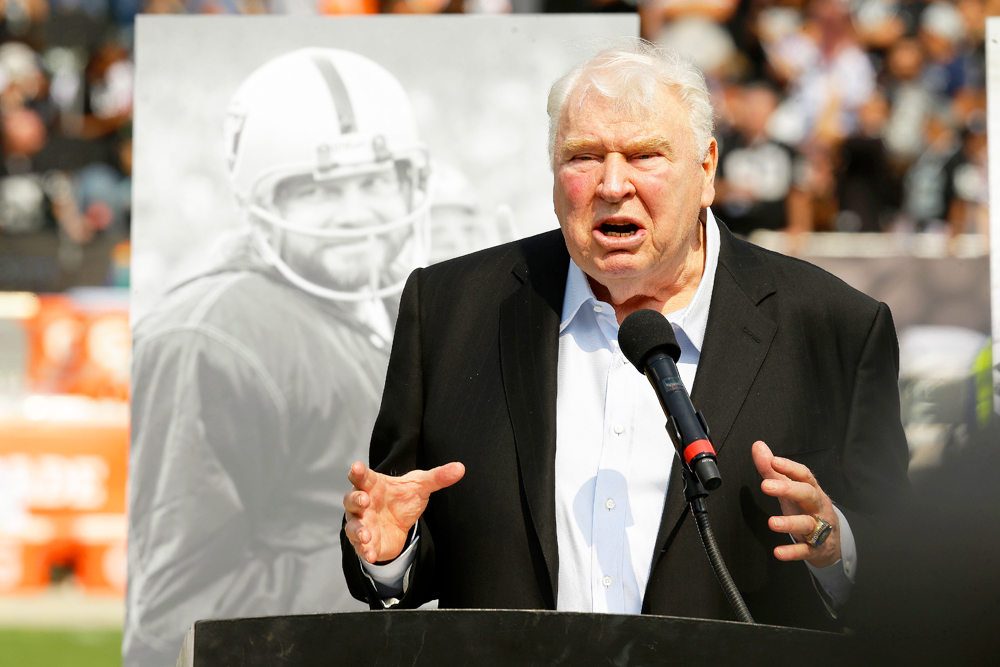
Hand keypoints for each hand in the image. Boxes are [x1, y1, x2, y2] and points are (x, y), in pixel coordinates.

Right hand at [343, 460, 464, 563]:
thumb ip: (438, 477)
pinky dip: (364, 550)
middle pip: (351, 499)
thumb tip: (460, 468)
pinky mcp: (366, 542)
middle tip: (364, 500)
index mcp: (373, 485)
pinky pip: (360, 547)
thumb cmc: (403, 499)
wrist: (401, 525)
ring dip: (357, 529)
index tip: (357, 467)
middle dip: (355, 499)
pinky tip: (370, 554)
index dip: (358, 471)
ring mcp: (362, 523)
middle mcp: (363, 503)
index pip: (362, 476)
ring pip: (352, 525)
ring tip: (366, 535)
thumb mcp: (421, 486)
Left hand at [752, 441, 840, 567]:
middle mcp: (818, 507)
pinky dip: (792, 552)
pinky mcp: (815, 549)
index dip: (790, 467)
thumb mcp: (791, 489)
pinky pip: (805, 550)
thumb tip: (758, 446)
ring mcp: (819, 529)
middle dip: (788, 489)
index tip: (773, 461)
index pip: (804, 475)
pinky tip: (778, 552)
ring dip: (790, 523)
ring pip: (808, 524)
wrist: (832, 541)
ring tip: (772, 523)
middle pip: (808, 495)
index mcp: (812, 490)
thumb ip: (773, 470)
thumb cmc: (806, 509)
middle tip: (766, 486)